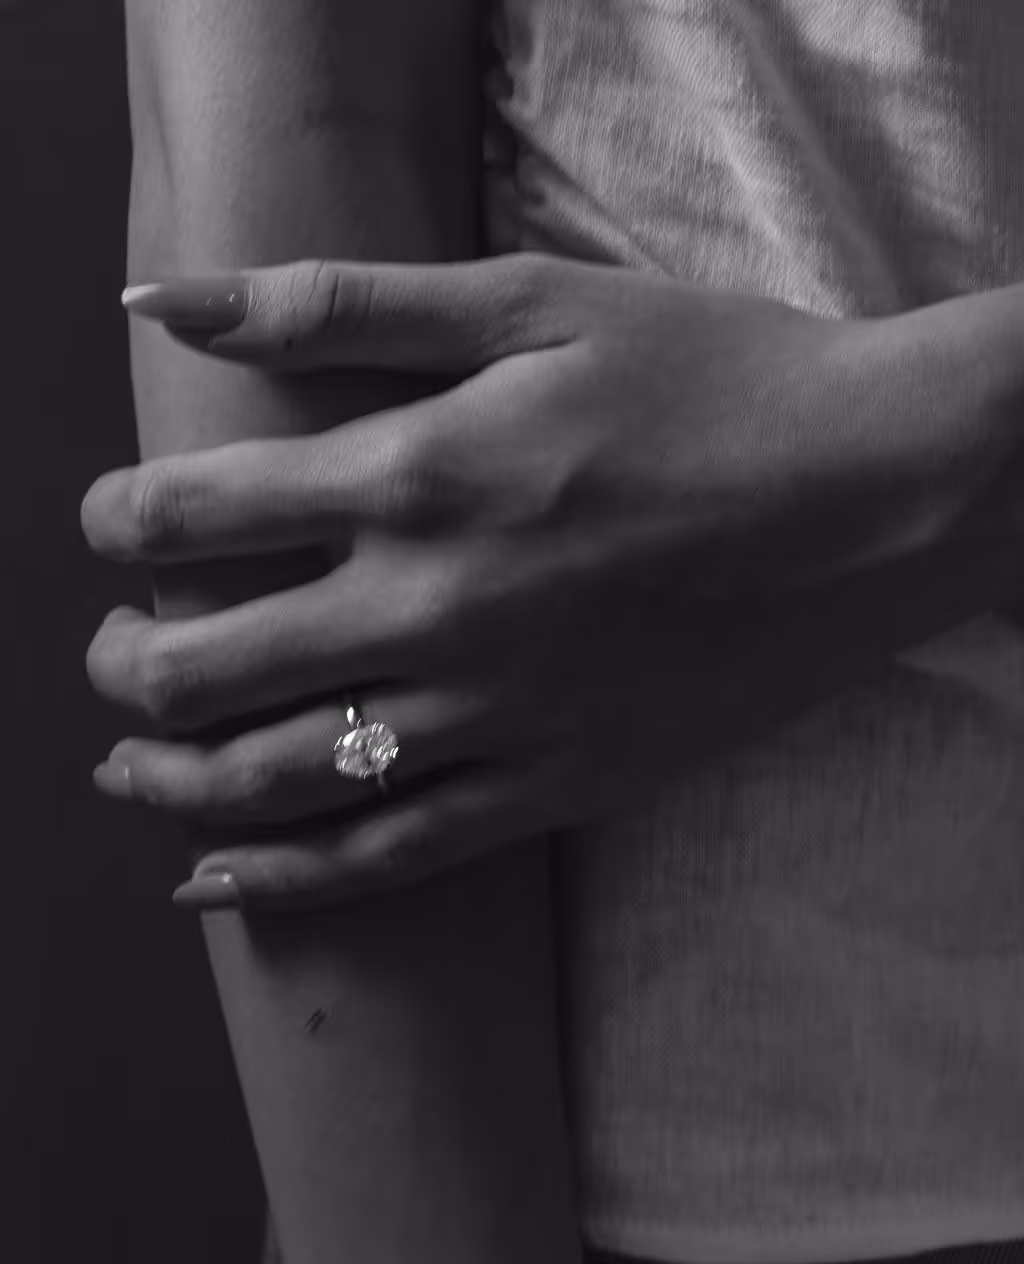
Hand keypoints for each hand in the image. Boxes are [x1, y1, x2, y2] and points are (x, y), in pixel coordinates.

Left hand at [81, 252, 898, 912]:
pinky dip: (286, 879)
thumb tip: (166, 297)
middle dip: (120, 664)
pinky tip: (215, 881)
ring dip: (171, 780)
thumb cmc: (710, 381)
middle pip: (201, 671)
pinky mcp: (558, 783)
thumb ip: (339, 301)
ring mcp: (498, 714)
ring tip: (129, 764)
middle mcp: (435, 609)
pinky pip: (394, 855)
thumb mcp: (531, 299)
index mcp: (417, 476)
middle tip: (113, 648)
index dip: (117, 520)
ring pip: (278, 782)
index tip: (115, 522)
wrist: (872, 497)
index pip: (189, 515)